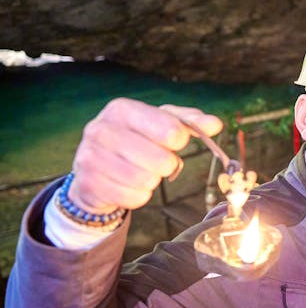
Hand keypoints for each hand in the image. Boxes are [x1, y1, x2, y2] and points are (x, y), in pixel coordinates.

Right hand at [69, 99, 222, 213]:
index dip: (179, 140)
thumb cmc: (136, 140)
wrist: (95, 166)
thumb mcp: (161, 123)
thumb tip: (215, 124)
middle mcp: (101, 129)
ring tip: (143, 171)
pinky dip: (139, 195)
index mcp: (122, 109)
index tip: (175, 142)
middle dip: (167, 164)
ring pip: (146, 180)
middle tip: (159, 161)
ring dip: (153, 180)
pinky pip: (133, 198)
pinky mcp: (88, 184)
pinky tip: (130, 185)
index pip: (170, 130)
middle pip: (160, 160)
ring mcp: (90, 157)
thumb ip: (190, 121)